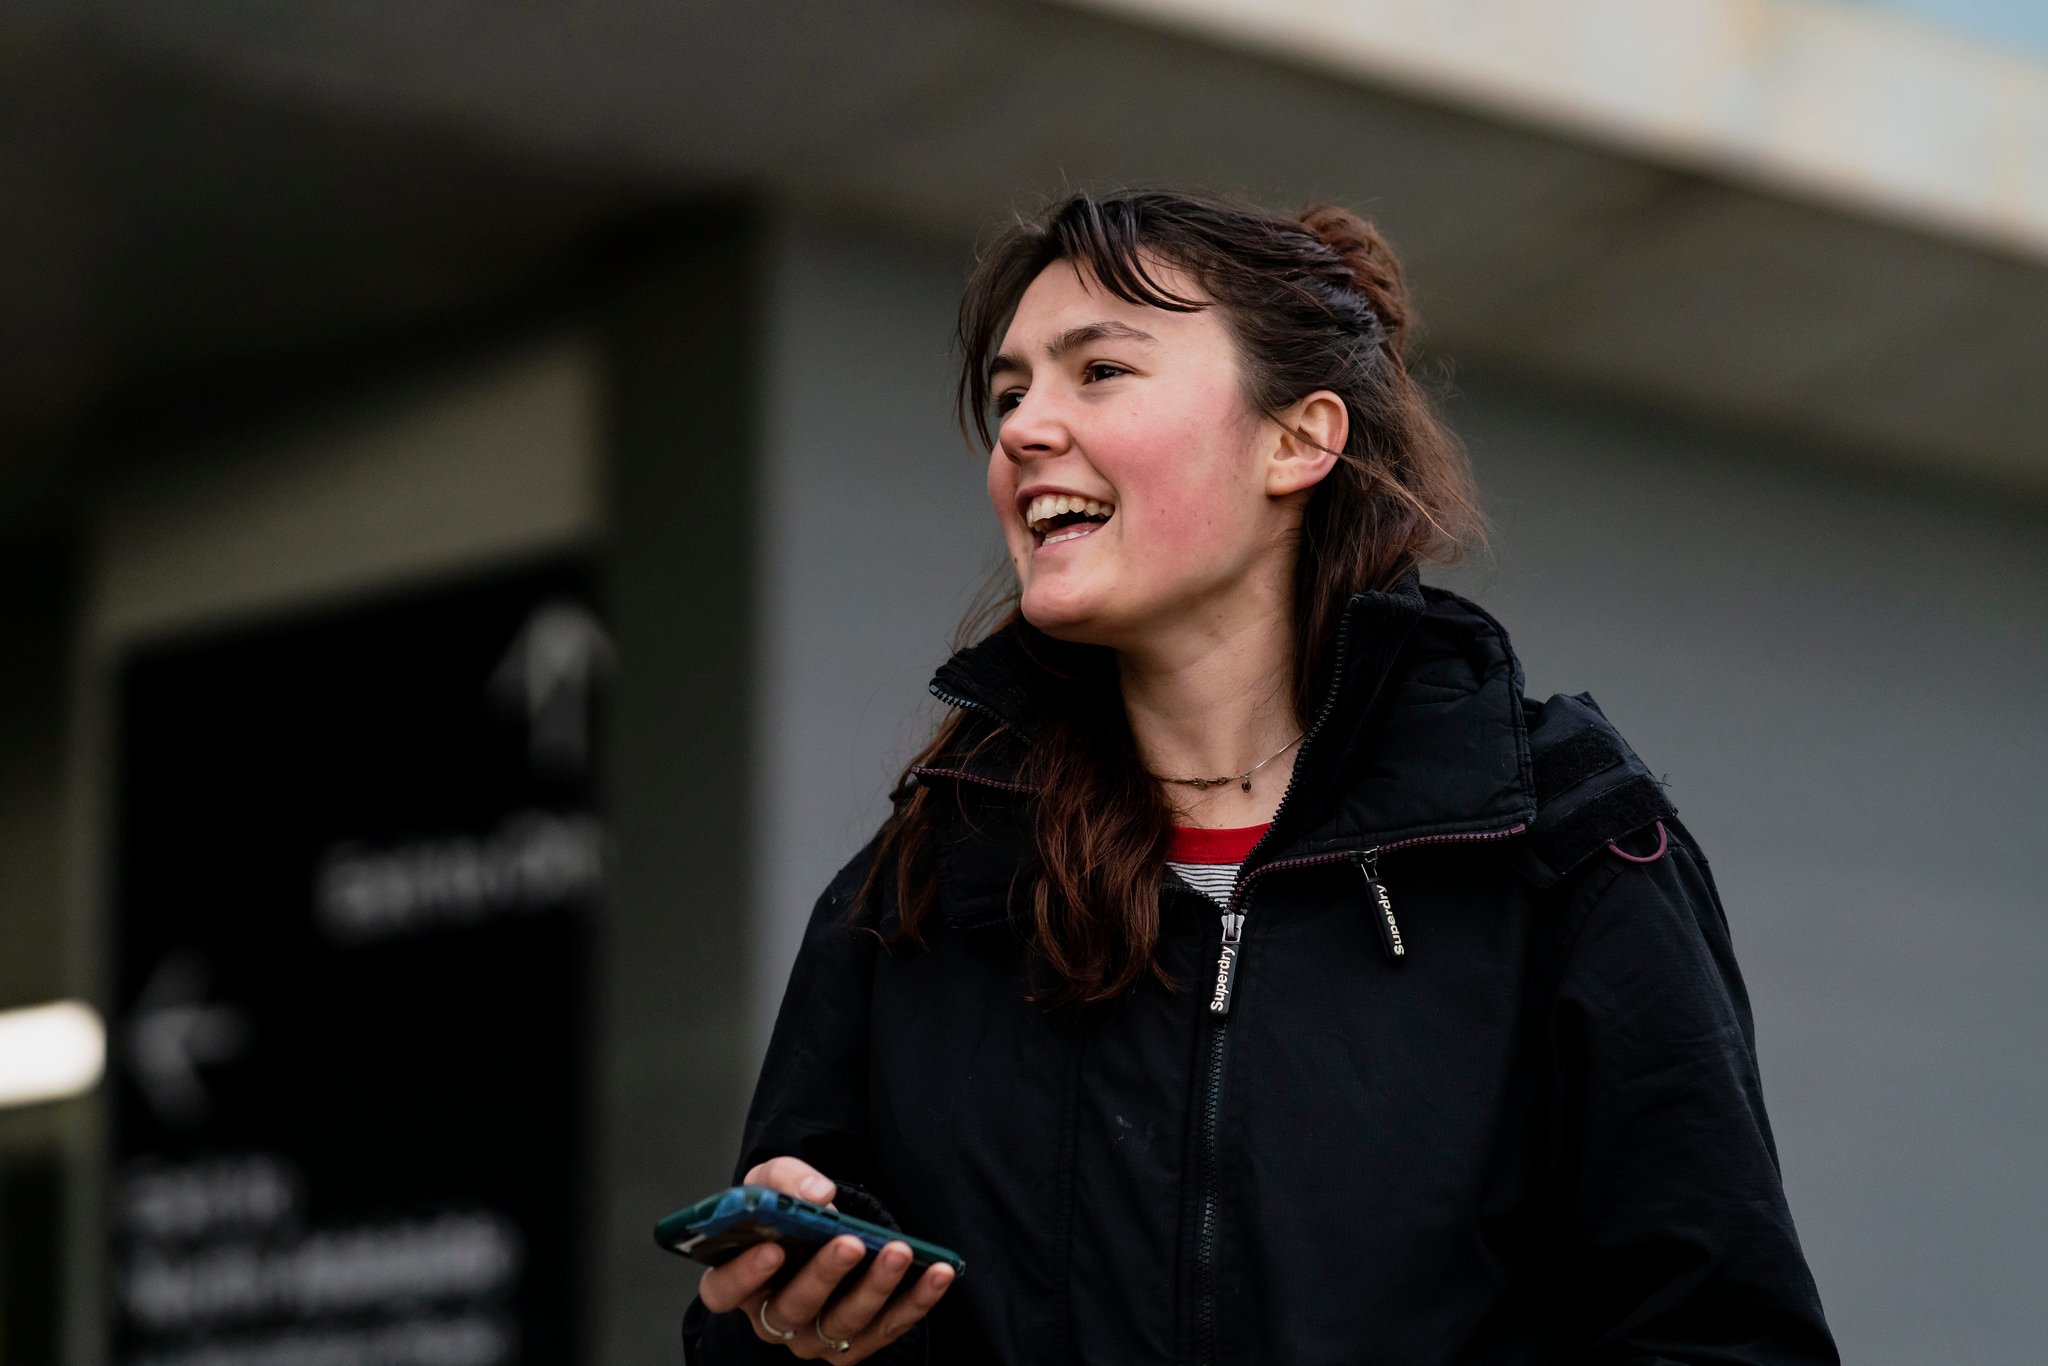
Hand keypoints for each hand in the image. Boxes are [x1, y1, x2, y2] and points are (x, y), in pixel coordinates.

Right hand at [695, 1156, 955, 1358]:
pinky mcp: (858, 1342)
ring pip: (843, 1324)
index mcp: (739, 1281)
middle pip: (792, 1308)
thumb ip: (786, 1179)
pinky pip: (888, 1328)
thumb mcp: (773, 1181)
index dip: (744, 1275)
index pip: (724, 1290)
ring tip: (900, 1252)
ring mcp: (815, 1337)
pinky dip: (916, 1302)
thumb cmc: (786, 1209)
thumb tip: (818, 1195)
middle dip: (823, 1275)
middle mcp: (773, 1317)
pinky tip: (938, 1273)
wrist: (820, 1227)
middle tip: (849, 1242)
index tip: (772, 1248)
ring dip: (875, 1287)